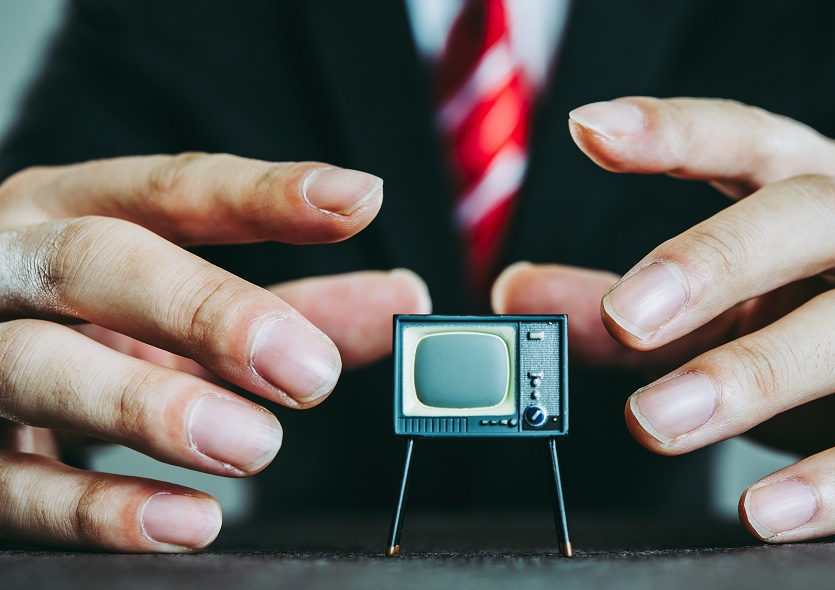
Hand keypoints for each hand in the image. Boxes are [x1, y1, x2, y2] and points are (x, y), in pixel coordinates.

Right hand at [0, 154, 428, 550]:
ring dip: (155, 408)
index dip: (265, 194)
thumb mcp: (178, 299)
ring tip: (255, 447)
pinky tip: (186, 520)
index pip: (172, 189)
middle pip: (96, 262)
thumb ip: (294, 303)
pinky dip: (99, 506)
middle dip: (208, 310)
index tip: (357, 200)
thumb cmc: (81, 318)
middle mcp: (13, 266)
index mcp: (72, 209)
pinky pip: (15, 486)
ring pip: (38, 367)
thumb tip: (403, 300)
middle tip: (310, 371)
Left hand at [493, 97, 834, 540]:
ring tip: (657, 419)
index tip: (592, 129)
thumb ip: (632, 304)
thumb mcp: (739, 311)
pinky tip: (769, 511)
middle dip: (715, 261)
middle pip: (816, 217)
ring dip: (755, 374)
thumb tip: (517, 292)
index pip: (756, 144)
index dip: (676, 133)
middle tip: (625, 314)